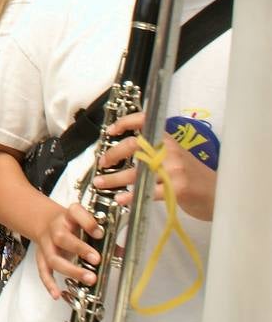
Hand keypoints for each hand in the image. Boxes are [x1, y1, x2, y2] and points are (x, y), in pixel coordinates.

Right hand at [31, 202, 103, 298]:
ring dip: (71, 270)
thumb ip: (102, 233)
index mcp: (68, 216)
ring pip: (53, 257)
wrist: (45, 221)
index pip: (75, 212)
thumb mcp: (83, 220)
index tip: (100, 232)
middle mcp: (55, 228)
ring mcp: (47, 244)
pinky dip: (49, 283)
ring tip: (89, 278)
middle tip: (96, 259)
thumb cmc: (69, 223)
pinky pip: (43, 270)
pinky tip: (57, 293)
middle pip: (61, 237)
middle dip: (79, 249)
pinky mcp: (42, 256)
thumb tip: (119, 250)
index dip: (87, 222)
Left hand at [93, 111, 217, 220]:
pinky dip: (131, 196)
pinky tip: (121, 199)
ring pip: (137, 172)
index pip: (145, 121)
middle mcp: (170, 151)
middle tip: (102, 163)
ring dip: (115, 179)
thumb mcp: (176, 156)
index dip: (125, 122)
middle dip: (113, 154)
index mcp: (169, 140)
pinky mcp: (178, 189)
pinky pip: (148, 191)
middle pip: (134, 146)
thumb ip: (155, 151)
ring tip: (101, 184)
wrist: (220, 194)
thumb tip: (123, 152)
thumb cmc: (194, 176)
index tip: (110, 130)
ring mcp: (174, 170)